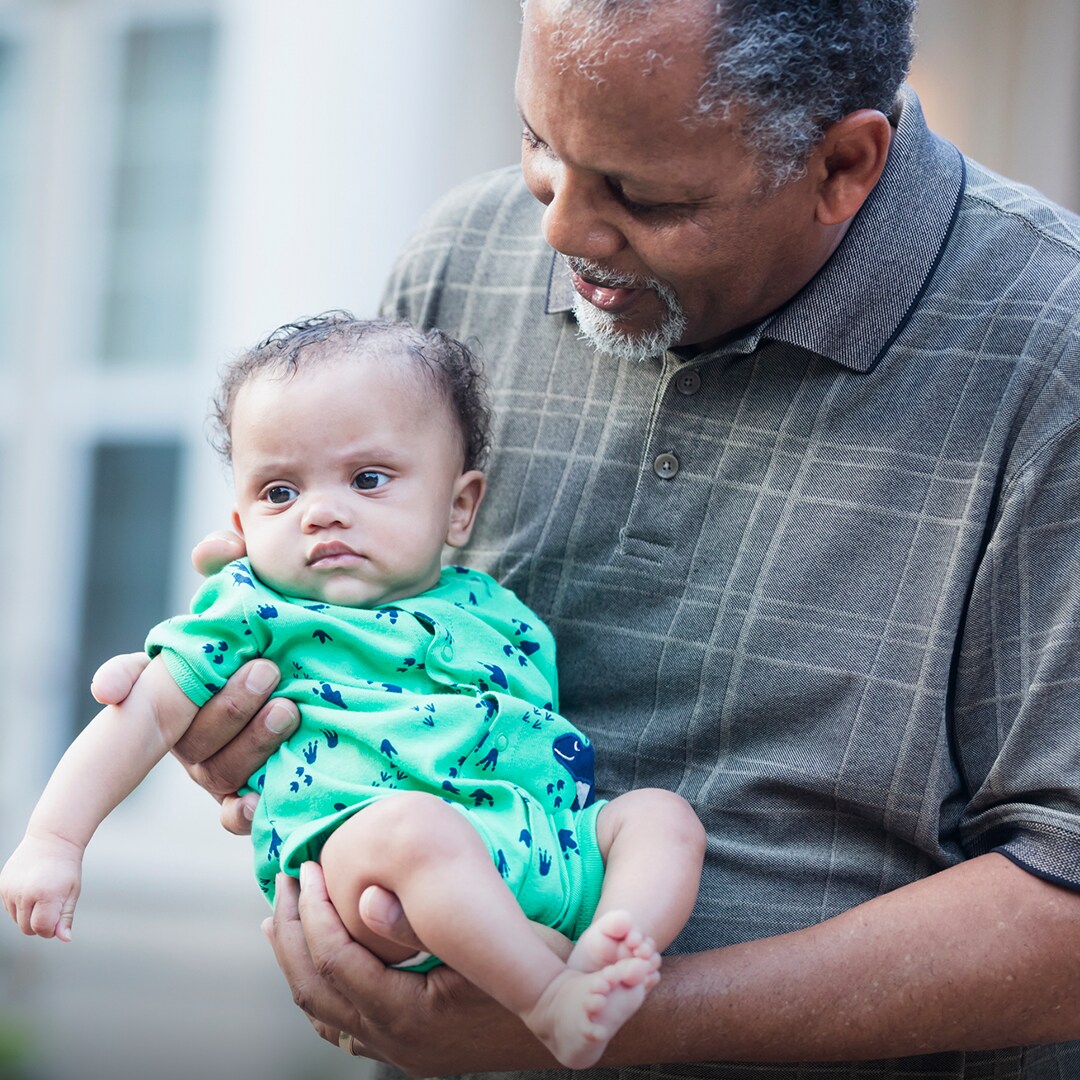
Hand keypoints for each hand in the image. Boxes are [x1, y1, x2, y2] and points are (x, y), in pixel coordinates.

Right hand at [0, 835, 83, 940]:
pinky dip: (19, 905)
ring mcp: (10, 890)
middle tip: (52, 906)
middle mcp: (24, 894)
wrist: (52, 840)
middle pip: (26, 928)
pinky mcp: (2, 886)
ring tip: (42, 894)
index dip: (50, 930)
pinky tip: (31, 889)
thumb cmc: (66, 867)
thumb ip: (66, 917)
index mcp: (46, 896)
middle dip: (39, 924)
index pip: (41, 929)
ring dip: (28, 914)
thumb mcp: (73, 891)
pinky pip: (8, 908)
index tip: (57, 919)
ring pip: (16, 920)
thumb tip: (65, 938)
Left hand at [264, 864, 561, 1075]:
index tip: (305, 870)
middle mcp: (396, 1043)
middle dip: (292, 933)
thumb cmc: (535, 969)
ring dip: (300, 961)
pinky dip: (325, 991)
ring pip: (326, 1013)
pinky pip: (348, 1027)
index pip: (335, 961)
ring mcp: (403, 1053)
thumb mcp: (485, 939)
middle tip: (284, 884)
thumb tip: (365, 900)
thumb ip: (418, 923)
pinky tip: (323, 969)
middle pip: (316, 990)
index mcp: (407, 1014)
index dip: (312, 913)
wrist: (576, 1020)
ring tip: (283, 919)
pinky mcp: (414, 1050)